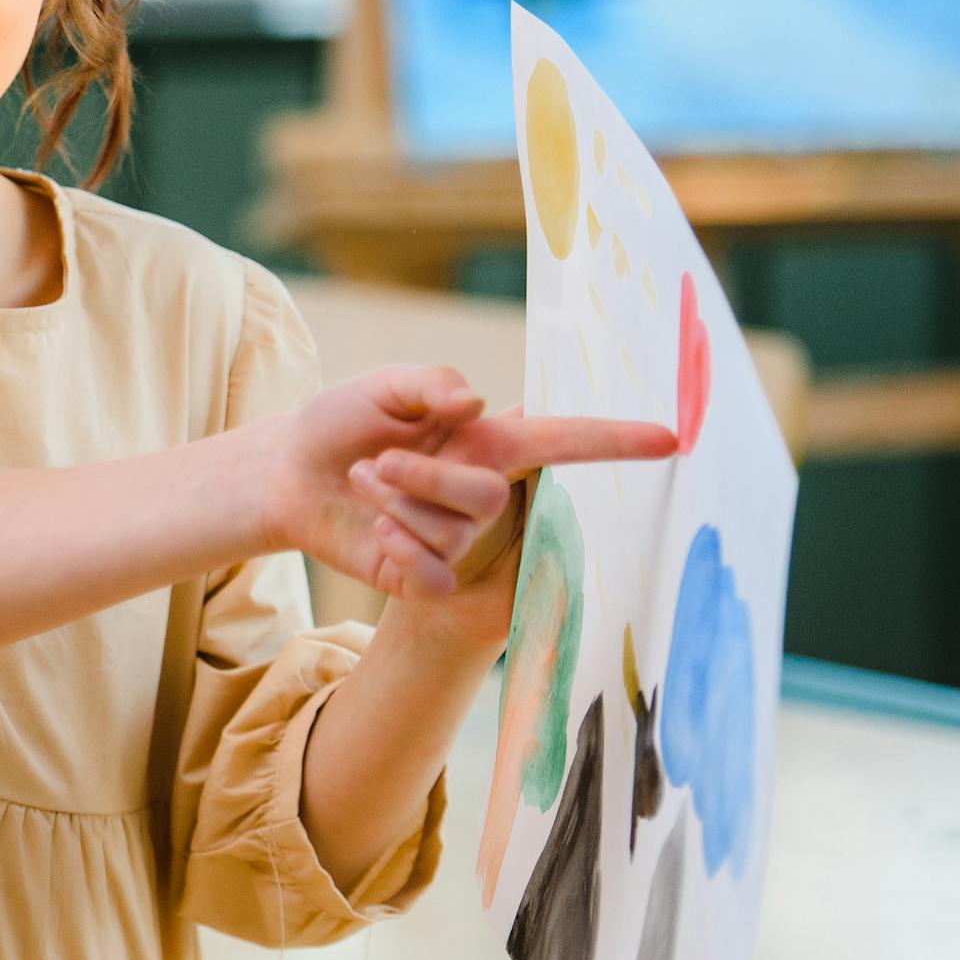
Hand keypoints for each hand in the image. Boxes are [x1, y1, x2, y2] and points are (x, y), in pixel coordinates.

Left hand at [259, 366, 677, 606]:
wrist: (287, 473)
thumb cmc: (341, 421)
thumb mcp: (383, 387)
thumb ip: (432, 382)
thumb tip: (477, 401)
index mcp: (486, 439)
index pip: (564, 442)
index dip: (615, 441)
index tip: (672, 438)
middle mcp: (482, 489)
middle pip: (487, 496)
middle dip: (423, 477)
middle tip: (374, 463)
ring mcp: (459, 538)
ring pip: (454, 533)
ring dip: (396, 506)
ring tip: (364, 486)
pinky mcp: (428, 577)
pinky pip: (435, 575)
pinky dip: (399, 552)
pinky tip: (375, 536)